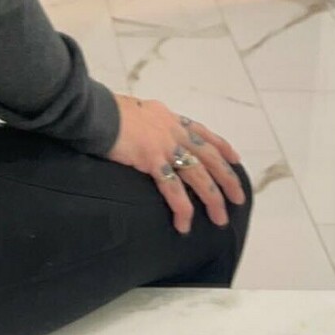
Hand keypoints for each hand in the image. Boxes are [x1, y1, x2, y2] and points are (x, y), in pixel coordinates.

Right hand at [108, 95, 245, 234]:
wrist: (95, 111)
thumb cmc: (107, 111)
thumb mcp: (136, 110)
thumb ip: (148, 123)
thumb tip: (146, 131)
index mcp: (170, 118)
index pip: (204, 133)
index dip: (222, 147)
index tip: (235, 160)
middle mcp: (174, 131)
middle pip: (210, 157)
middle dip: (227, 179)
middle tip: (239, 198)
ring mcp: (166, 146)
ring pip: (199, 176)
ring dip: (212, 199)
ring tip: (220, 219)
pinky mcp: (153, 160)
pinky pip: (173, 189)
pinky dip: (182, 208)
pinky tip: (184, 223)